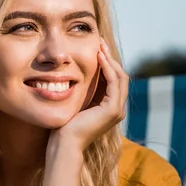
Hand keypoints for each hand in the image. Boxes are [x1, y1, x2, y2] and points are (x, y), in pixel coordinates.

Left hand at [49, 38, 128, 152]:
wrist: (65, 143)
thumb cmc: (65, 125)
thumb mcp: (77, 102)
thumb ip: (83, 90)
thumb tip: (77, 72)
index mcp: (110, 107)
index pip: (114, 80)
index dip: (107, 62)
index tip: (97, 48)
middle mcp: (118, 109)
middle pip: (120, 76)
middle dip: (110, 58)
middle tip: (100, 42)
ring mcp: (118, 110)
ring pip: (120, 77)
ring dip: (110, 60)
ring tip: (99, 46)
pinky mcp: (113, 110)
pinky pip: (114, 82)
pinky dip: (108, 68)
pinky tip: (99, 58)